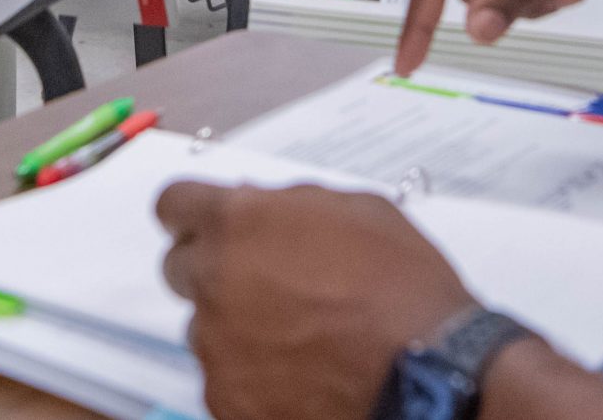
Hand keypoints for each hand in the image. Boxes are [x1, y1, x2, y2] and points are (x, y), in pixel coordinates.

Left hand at [159, 183, 472, 419]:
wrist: (428, 372)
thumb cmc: (402, 289)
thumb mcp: (357, 210)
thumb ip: (291, 204)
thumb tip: (263, 208)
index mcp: (239, 222)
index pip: (173, 205)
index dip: (192, 214)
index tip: (207, 225)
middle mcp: (215, 280)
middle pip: (179, 267)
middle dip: (213, 269)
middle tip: (262, 282)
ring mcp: (216, 346)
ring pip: (205, 327)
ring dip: (235, 325)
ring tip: (297, 335)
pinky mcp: (227, 399)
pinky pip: (224, 377)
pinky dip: (251, 374)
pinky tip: (300, 370)